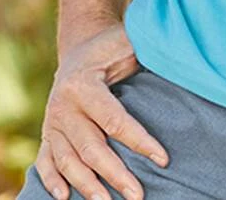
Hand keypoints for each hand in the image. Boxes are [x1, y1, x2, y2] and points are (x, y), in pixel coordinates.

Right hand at [35, 21, 169, 199]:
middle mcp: (63, 107)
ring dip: (87, 185)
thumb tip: (179, 54)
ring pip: (68, 161)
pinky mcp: (47, 133)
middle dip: (116, 174)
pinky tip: (64, 198)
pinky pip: (46, 160)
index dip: (140, 141)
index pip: (115, 120)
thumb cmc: (111, 46)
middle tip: (138, 195)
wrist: (80, 46)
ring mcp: (52, 122)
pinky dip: (51, 180)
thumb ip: (146, 47)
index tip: (163, 159)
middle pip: (91, 148)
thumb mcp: (127, 41)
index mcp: (83, 85)